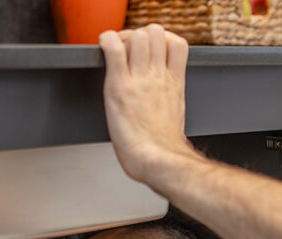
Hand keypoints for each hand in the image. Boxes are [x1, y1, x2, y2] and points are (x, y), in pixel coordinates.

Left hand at [98, 25, 194, 183]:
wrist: (158, 161)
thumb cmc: (163, 149)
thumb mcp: (175, 116)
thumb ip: (169, 99)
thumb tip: (162, 102)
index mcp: (173, 84)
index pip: (177, 43)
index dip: (163, 39)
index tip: (151, 49)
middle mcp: (158, 77)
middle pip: (156, 33)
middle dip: (140, 35)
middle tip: (128, 50)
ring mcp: (139, 81)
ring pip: (138, 36)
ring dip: (125, 38)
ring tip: (116, 51)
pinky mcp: (120, 87)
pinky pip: (114, 50)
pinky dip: (107, 41)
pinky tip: (104, 47)